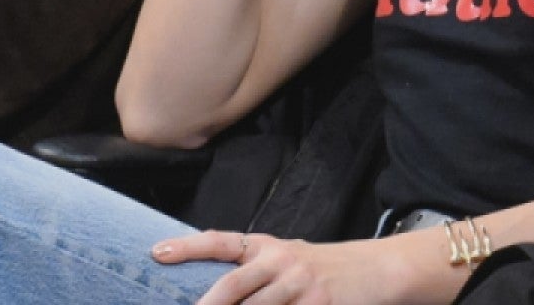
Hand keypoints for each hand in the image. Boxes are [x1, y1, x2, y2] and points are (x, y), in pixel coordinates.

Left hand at [153, 230, 417, 304]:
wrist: (376, 270)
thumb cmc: (322, 268)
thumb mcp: (286, 257)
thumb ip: (252, 268)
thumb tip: (210, 290)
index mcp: (266, 246)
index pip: (220, 242)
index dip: (188, 247)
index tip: (157, 253)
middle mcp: (280, 260)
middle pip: (233, 286)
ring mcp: (300, 285)